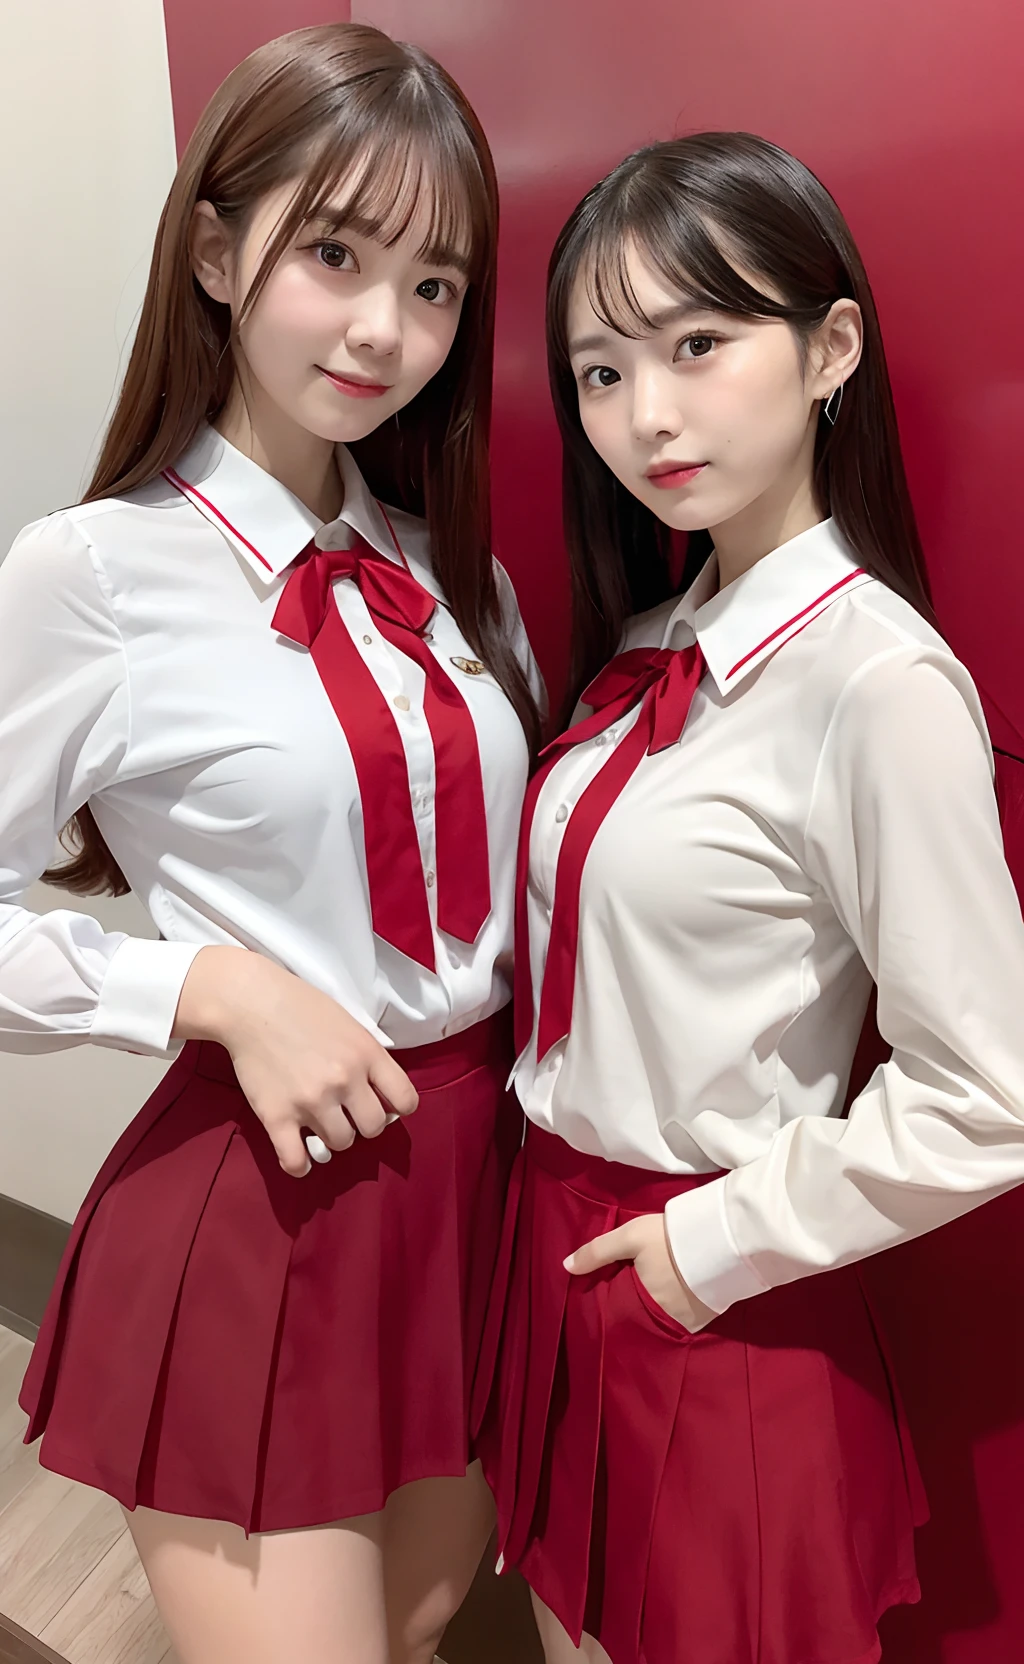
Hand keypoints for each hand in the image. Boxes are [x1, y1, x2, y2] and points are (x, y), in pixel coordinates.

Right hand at [174, 947, 417, 1176]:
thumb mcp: (350, 1025)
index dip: (397, 1107)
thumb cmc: (302, 1007)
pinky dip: (300, 1166)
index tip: (383, 1105)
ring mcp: (311, 1101)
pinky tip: (301, 1159)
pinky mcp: (277, 1116)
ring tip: (318, 1121)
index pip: (406, 1100)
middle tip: (345, 1112)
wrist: (250, 1003)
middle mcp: (344, 1080)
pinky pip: (296, 1161)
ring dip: (332, 1137)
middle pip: (373, 1128)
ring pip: (340, 1143)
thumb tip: (382, 1097)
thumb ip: (368, 1058)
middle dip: (362, 1123)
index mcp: (367, 1054)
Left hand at [565, 1212, 717, 1331]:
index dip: (614, 1304)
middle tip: (635, 1293)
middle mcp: (663, 1321)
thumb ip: (597, 1252)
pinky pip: (684, 1319)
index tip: (610, 1296)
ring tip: (657, 1294)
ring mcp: (686, 1323)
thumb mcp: (630, 1237)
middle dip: (636, 1310)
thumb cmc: (669, 1239)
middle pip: (642, 1318)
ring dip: (659, 1311)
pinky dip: (679, 1310)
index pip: (619, 1313)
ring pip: (663, 1320)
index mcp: (640, 1303)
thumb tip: (566, 1267)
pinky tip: (679, 1295)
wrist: (722, 1238)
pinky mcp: (706, 1320)